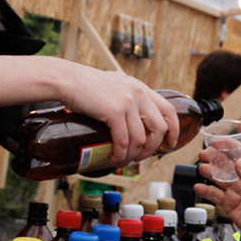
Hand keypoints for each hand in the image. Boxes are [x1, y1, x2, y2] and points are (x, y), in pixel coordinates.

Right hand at [55, 61, 180, 165]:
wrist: (67, 79)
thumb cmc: (85, 84)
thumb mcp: (115, 84)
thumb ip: (126, 93)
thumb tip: (129, 109)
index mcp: (141, 88)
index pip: (169, 110)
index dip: (174, 130)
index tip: (170, 144)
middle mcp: (138, 94)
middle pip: (159, 128)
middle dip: (153, 148)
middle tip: (142, 157)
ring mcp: (127, 102)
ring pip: (141, 139)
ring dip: (133, 155)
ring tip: (123, 161)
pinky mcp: (113, 112)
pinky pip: (124, 140)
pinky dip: (120, 154)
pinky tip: (115, 158)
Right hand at [194, 145, 240, 240]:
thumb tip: (240, 164)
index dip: (230, 146)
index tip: (218, 142)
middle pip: (229, 165)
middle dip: (216, 158)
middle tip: (205, 153)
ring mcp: (237, 192)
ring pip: (220, 178)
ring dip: (210, 172)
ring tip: (202, 168)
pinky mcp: (230, 204)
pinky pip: (215, 195)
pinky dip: (206, 191)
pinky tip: (199, 187)